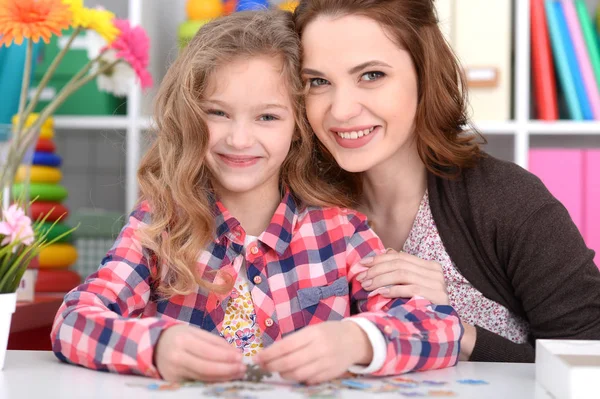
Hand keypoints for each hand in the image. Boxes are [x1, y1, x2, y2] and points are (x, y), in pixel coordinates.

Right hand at [154, 324, 244, 381]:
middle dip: (227, 369)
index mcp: (184, 340)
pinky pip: (197, 382)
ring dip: (223, 377)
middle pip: (207, 367)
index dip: (226, 356)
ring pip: (203, 377)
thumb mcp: (195, 332)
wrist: (154, 346)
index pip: (209, 351)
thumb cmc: (178, 336)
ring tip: (237, 374)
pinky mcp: (174, 382)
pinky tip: (224, 378)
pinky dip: (213, 381)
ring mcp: (174, 371)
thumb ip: (215, 342)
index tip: (241, 357)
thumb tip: (235, 352)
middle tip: (243, 369)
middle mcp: (177, 357)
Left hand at [254, 321, 371, 384]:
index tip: (257, 358)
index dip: (269, 354)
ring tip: (278, 370)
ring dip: (283, 374)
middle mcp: (319, 349)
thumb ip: (294, 341)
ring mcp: (326, 363)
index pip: (286, 346)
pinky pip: (309, 381)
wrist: (355, 340)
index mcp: (313, 334)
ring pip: (298, 375)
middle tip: (262, 366)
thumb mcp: (312, 330)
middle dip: (272, 366)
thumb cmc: (329, 333)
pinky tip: (294, 374)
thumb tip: (271, 353)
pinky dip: (298, 379)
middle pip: (289, 363)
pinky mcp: (330, 374)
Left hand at [357, 250, 448, 304]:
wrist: (444, 327)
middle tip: (361, 278)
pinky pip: (411, 288)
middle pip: (399, 264)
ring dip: (381, 279)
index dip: (379, 258)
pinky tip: (381, 293)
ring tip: (367, 286)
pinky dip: (394, 290)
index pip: (400, 257)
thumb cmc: (422, 305)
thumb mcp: (411, 286)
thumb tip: (375, 261)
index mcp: (429, 265)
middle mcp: (435, 271)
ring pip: (402, 274)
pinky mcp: (438, 295)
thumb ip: (400, 272)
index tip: (362, 264)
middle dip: (376, 270)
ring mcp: (438, 283)